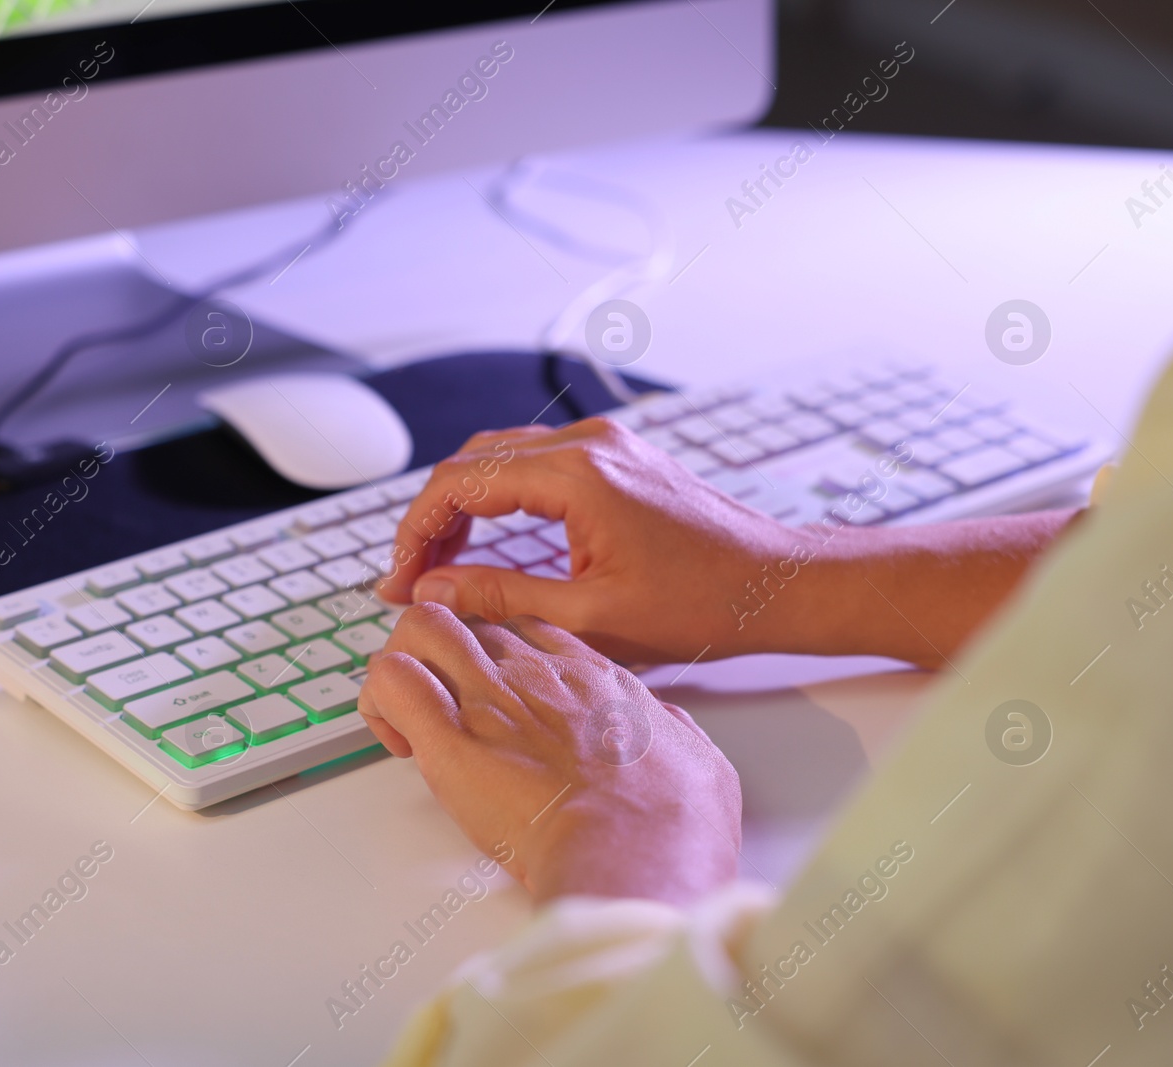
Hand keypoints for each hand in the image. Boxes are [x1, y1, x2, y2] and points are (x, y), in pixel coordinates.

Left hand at [358, 603, 741, 907]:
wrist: (637, 856)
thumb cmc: (671, 823)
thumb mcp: (697, 760)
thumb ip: (673, 734)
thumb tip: (670, 732)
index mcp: (590, 675)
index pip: (525, 626)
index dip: (500, 650)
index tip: (496, 692)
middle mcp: (534, 673)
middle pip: (468, 612)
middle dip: (442, 648)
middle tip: (440, 702)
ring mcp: (488, 699)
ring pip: (420, 624)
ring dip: (403, 663)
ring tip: (408, 716)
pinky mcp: (447, 741)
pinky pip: (389, 680)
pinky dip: (378, 701)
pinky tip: (397, 739)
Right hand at [377, 417, 806, 662]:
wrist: (775, 584)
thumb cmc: (701, 603)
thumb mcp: (589, 617)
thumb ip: (501, 597)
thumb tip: (431, 590)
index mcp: (578, 476)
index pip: (462, 484)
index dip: (416, 531)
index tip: (397, 577)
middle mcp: (588, 445)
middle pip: (474, 464)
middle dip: (431, 519)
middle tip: (408, 576)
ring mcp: (605, 446)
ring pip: (501, 460)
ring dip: (463, 508)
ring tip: (439, 566)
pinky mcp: (617, 459)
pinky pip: (535, 465)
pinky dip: (499, 500)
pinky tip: (487, 545)